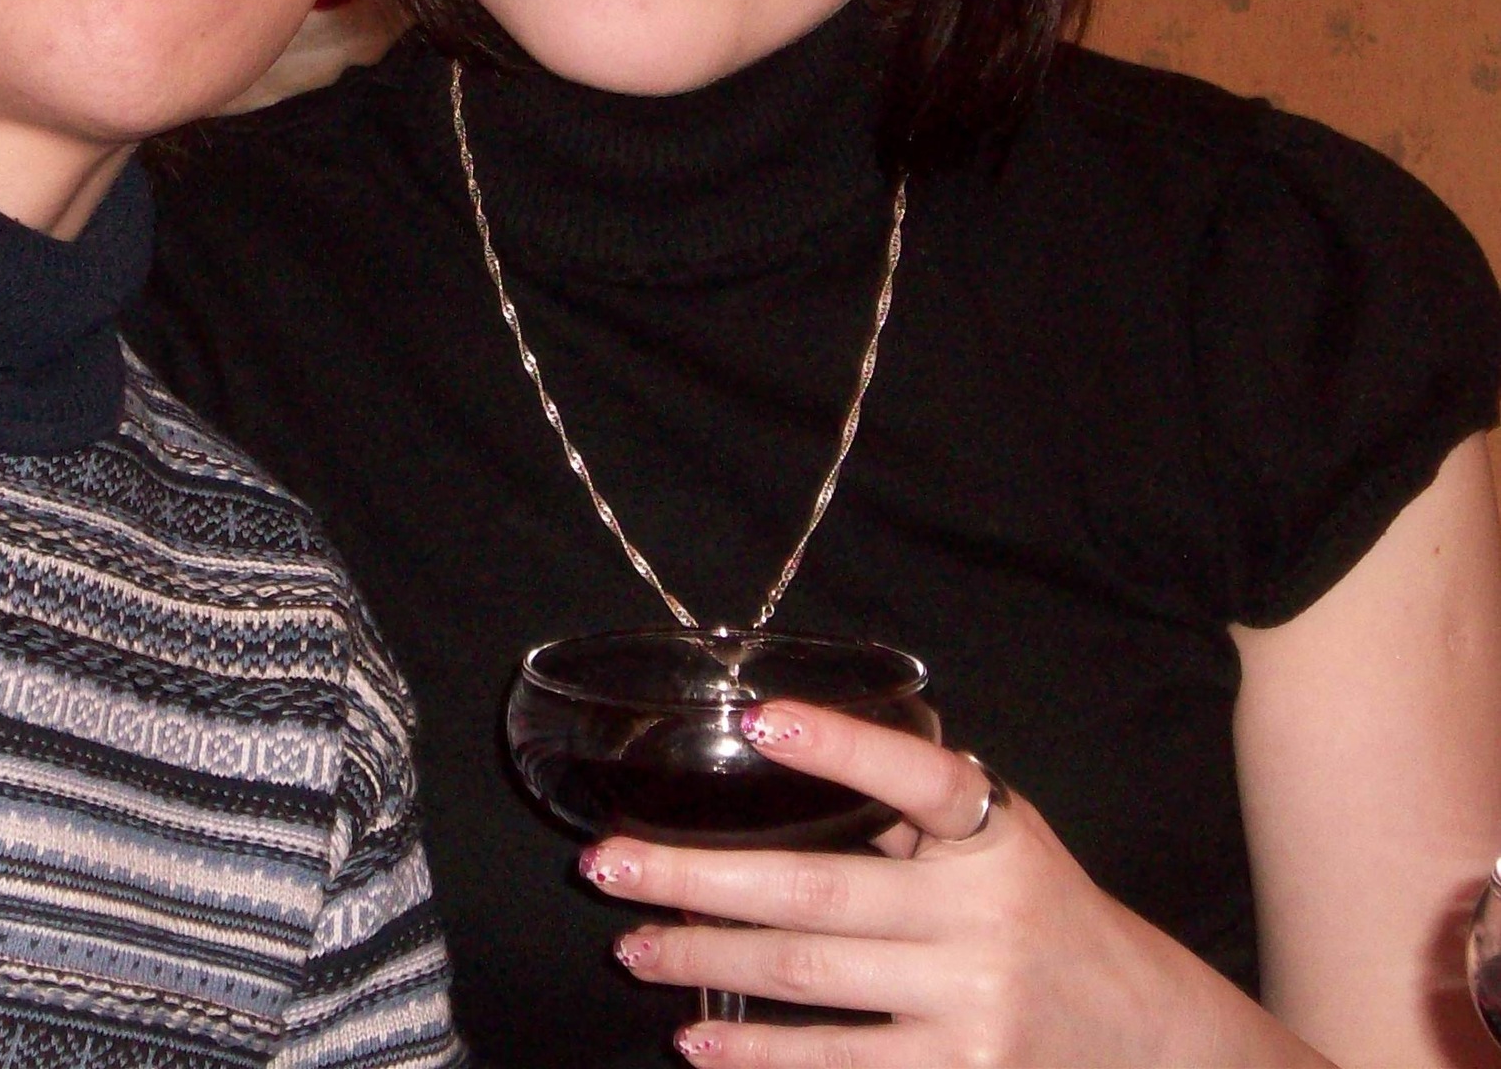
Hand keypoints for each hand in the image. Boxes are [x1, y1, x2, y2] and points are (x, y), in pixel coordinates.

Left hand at [577, 699, 1329, 1066]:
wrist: (1146, 1042)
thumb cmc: (1043, 916)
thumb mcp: (1003, 846)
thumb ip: (913, 816)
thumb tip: (777, 762)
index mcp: (995, 839)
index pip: (919, 780)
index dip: (840, 746)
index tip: (761, 719)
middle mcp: (984, 919)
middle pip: (814, 892)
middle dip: (695, 878)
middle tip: (606, 866)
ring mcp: (972, 1006)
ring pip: (807, 980)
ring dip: (704, 963)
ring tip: (633, 946)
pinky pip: (840, 1065)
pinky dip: (761, 1056)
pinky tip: (699, 1042)